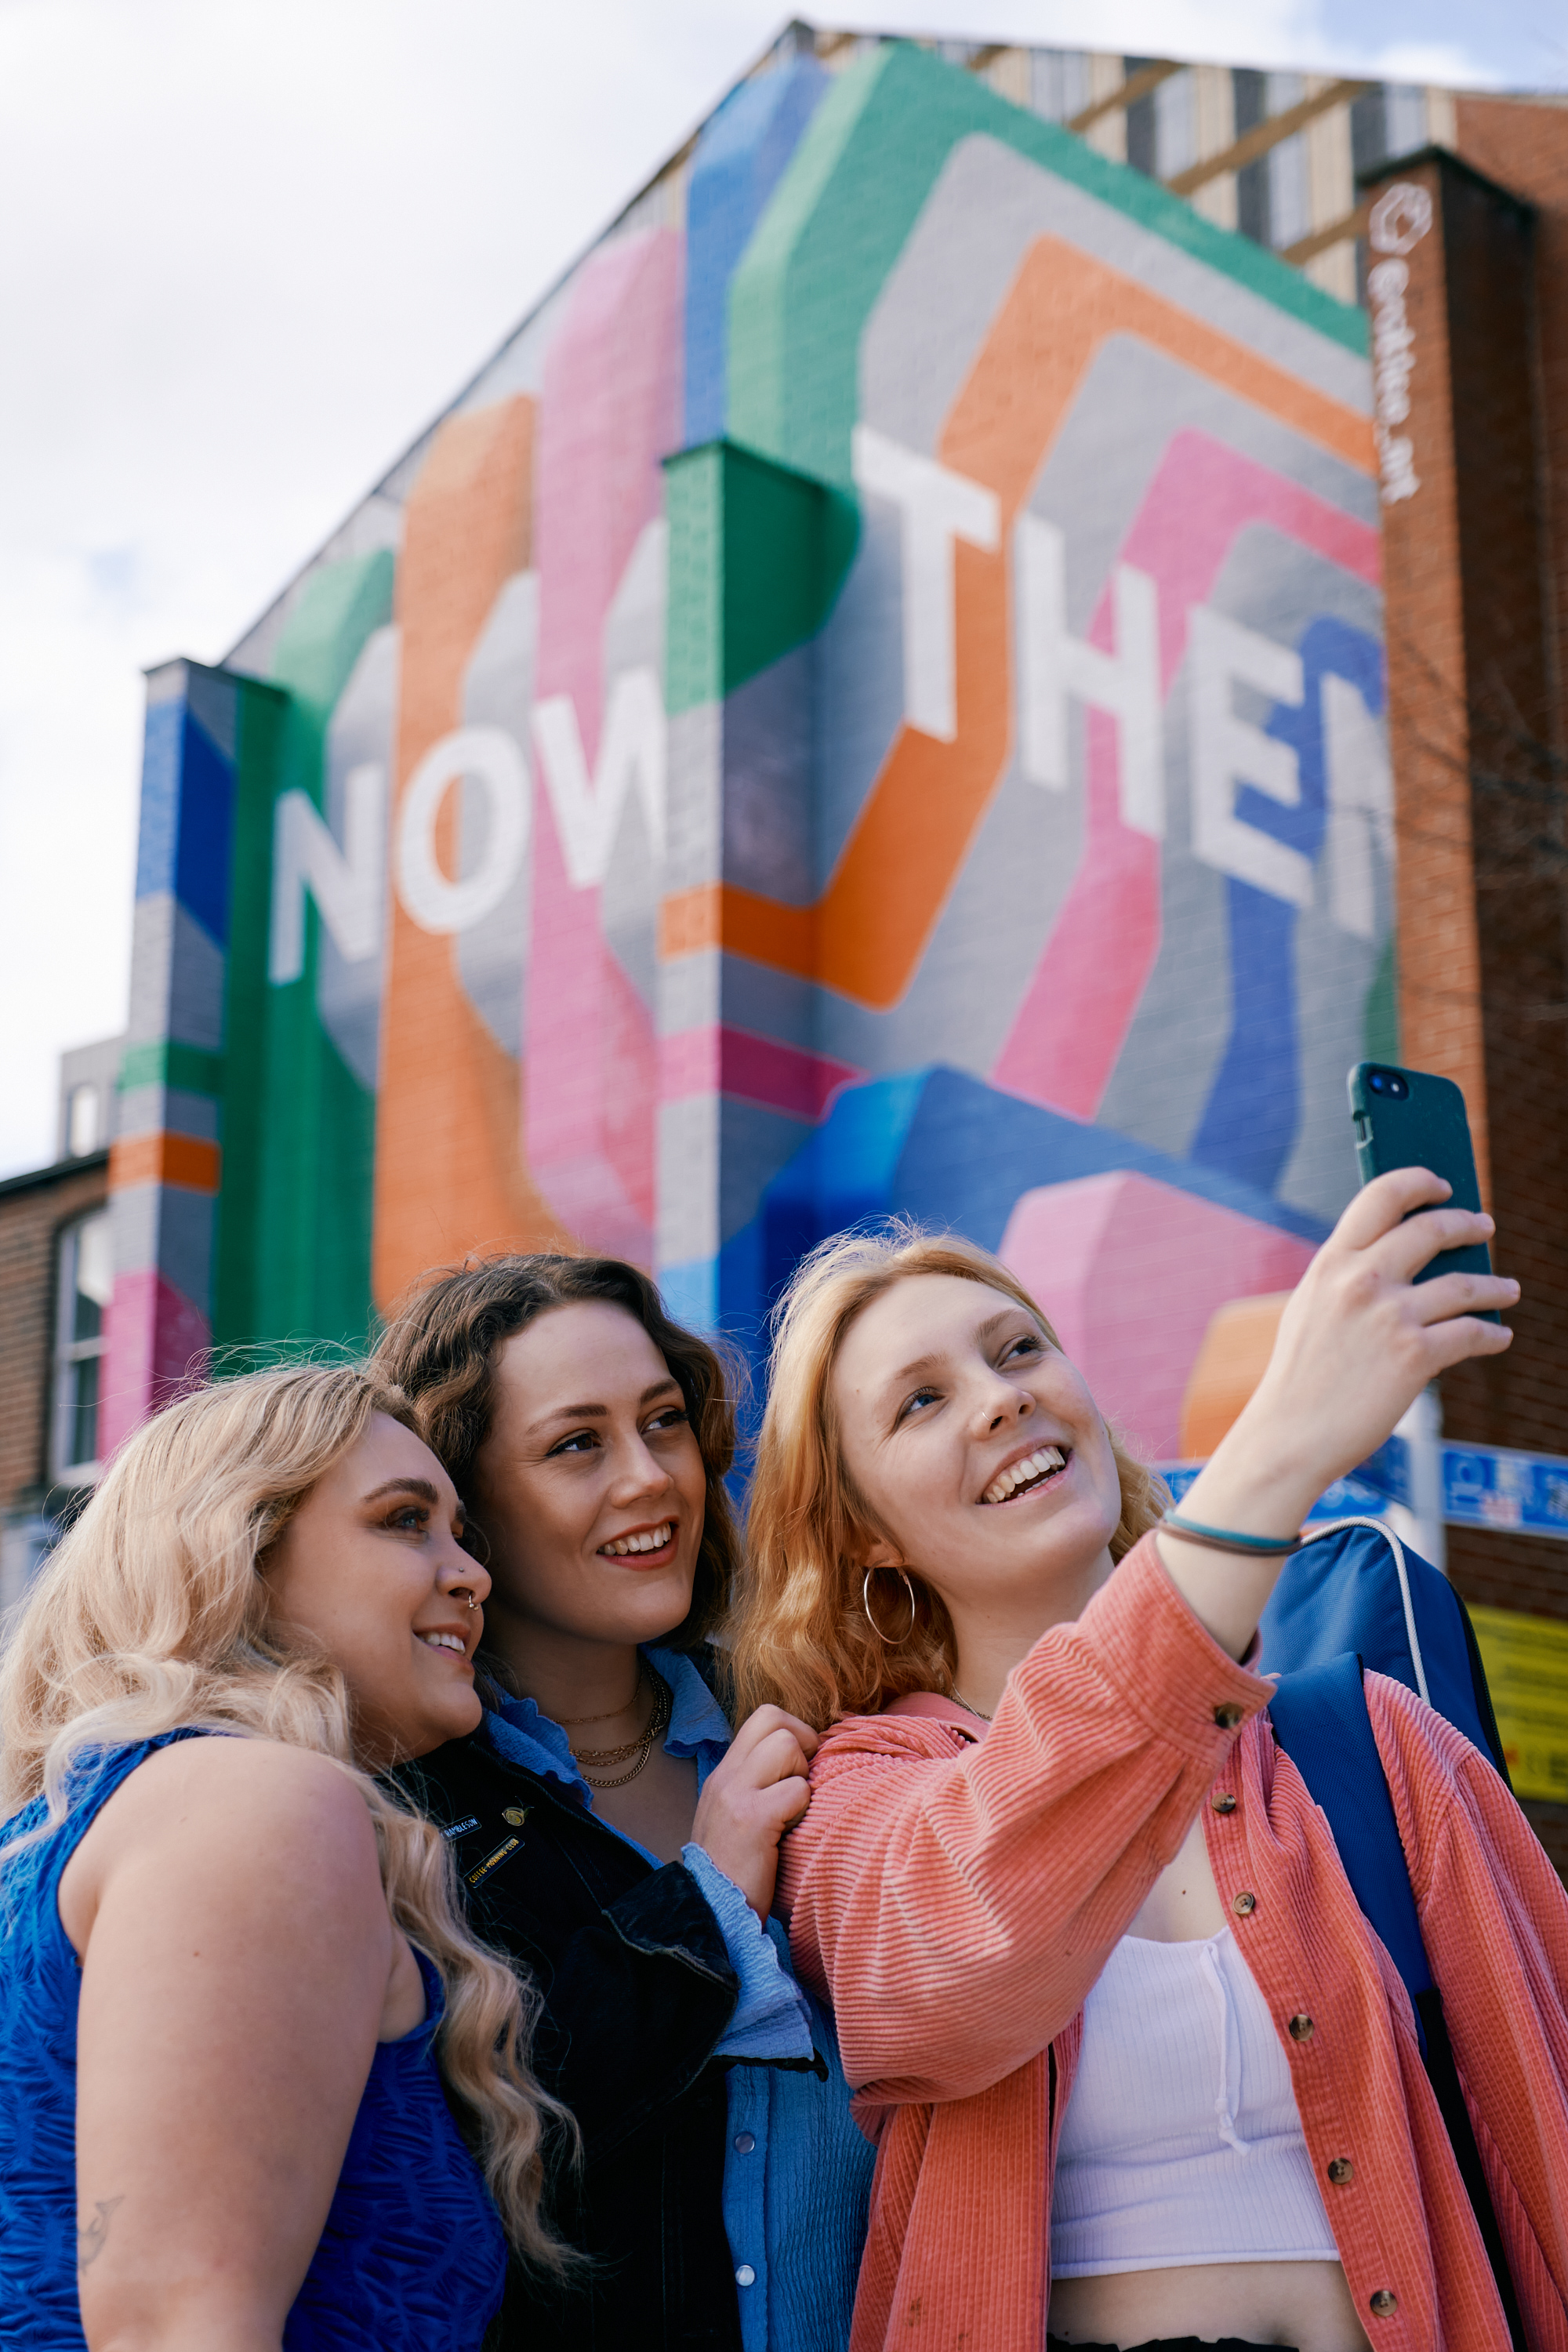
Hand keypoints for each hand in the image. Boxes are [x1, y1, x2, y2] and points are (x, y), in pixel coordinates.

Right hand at [691, 1705, 818, 1918]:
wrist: (711, 1915)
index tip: (800, 1768)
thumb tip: (802, 1760)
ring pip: (787, 1745)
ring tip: (793, 1810)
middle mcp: (726, 1776)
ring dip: (802, 1776)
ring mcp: (735, 1794)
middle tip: (802, 1782)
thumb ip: (759, 1784)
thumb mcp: (736, 1816)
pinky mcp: (752, 1819)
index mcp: (725, 1773)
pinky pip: (796, 1789)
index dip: (793, 1732)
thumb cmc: (736, 1871)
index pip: (763, 1717)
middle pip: (774, 1718)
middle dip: (802, 1743)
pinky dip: (802, 1808)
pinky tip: (790, 1833)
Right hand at [1159, 1167, 1515, 1655]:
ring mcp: (1389, 1316)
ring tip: (1506, 1288)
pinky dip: (1492, 1334)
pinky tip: (1499, 1336)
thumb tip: (1406, 1257)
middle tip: (1483, 1226)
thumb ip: (1348, 1276)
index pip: (1380, 1197)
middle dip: (1466, 1223)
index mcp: (1330, 1263)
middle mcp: (1361, 1280)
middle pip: (1431, 1229)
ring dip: (1493, 1284)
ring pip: (1464, 1283)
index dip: (1418, 1182)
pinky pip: (1471, 1333)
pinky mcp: (1414, 1355)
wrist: (1290, 1435)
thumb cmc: (1301, 1376)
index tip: (1441, 1184)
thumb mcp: (1311, 1309)